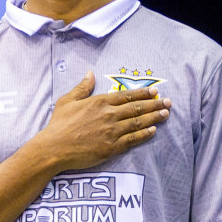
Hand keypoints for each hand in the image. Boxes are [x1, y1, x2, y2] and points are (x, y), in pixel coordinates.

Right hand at [33, 72, 171, 171]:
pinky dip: (144, 134)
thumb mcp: (67, 100)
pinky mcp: (111, 147)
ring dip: (154, 118)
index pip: (127, 96)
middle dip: (155, 104)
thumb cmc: (59, 124)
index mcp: (99, 102)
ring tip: (166, 114)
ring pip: (138, 123)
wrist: (53, 148)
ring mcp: (112, 132)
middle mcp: (109, 115)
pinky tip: (153, 130)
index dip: (143, 93)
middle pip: (137, 108)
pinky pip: (132, 140)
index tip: (155, 91)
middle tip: (168, 102)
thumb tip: (90, 73)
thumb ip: (82, 87)